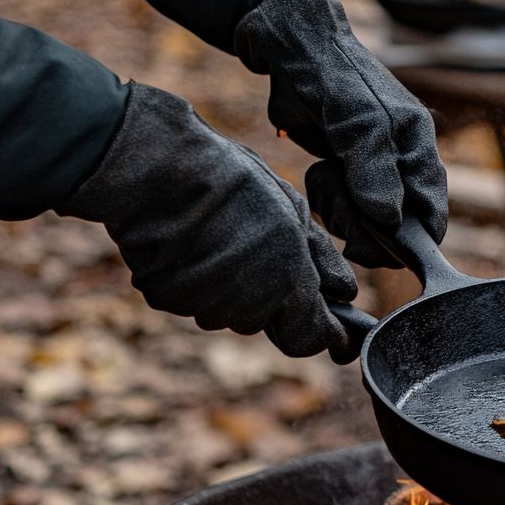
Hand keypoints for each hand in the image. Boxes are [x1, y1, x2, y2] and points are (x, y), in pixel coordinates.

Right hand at [58, 82, 359, 360]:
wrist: (159, 166)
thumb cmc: (232, 180)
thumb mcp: (292, 207)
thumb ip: (321, 258)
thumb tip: (345, 293)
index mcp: (286, 280)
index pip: (309, 337)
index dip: (324, 336)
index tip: (335, 334)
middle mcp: (247, 303)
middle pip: (263, 321)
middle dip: (266, 297)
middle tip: (252, 246)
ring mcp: (204, 304)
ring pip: (225, 311)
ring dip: (226, 287)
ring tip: (214, 235)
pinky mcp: (166, 298)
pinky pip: (188, 299)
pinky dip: (190, 279)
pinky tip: (186, 241)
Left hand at [233, 0, 447, 266]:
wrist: (285, 39)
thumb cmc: (325, 68)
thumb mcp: (352, 116)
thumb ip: (373, 166)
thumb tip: (391, 219)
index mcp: (416, 143)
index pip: (430, 212)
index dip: (411, 239)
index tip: (377, 245)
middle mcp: (399, 158)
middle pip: (395, 225)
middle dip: (365, 223)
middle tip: (336, 201)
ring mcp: (370, 164)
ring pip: (364, 219)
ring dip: (340, 207)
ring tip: (322, 174)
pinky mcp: (343, 166)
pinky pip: (339, 204)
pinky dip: (325, 196)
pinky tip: (317, 170)